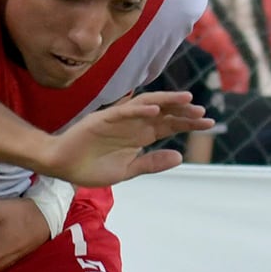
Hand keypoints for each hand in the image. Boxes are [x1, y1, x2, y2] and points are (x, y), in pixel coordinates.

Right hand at [37, 91, 211, 186]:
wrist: (62, 165)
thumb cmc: (91, 167)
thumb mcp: (127, 170)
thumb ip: (151, 163)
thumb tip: (180, 156)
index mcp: (139, 136)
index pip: (169, 126)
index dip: (188, 123)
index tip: (209, 123)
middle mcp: (133, 124)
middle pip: (164, 114)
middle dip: (184, 113)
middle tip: (204, 113)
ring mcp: (119, 119)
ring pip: (148, 106)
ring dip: (167, 102)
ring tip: (187, 101)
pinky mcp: (103, 119)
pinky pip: (124, 111)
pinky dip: (139, 109)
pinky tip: (155, 109)